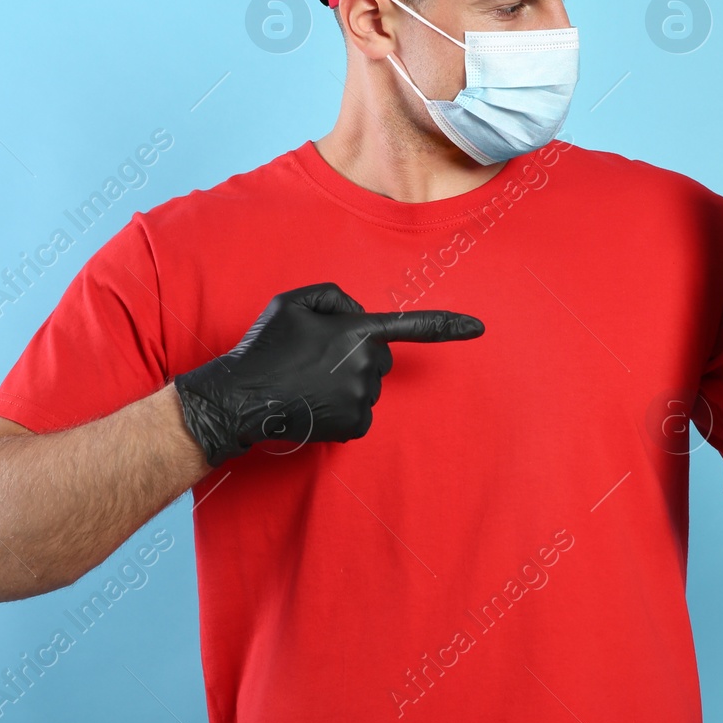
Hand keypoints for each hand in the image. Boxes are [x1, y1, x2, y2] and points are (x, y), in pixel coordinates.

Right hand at [174, 282, 483, 466]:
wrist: (242, 397)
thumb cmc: (266, 346)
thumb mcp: (293, 302)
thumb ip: (334, 297)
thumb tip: (357, 315)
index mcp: (356, 331)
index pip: (411, 326)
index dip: (448, 326)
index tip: (480, 328)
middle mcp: (367, 365)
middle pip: (380, 358)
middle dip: (357, 357)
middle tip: (315, 360)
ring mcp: (362, 397)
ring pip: (368, 386)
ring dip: (346, 383)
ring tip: (308, 383)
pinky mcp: (355, 425)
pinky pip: (360, 412)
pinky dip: (343, 409)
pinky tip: (315, 404)